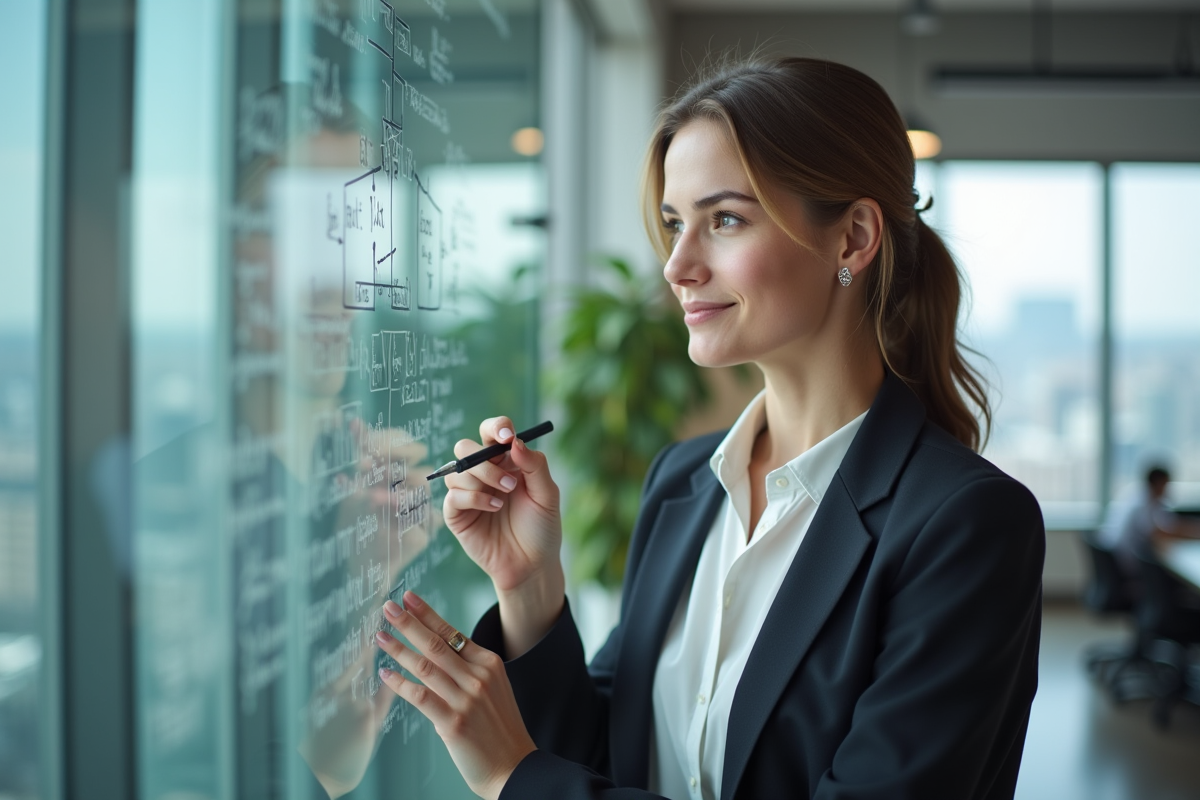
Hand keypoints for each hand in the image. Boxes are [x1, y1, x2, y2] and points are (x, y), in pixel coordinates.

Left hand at [375, 591, 535, 799]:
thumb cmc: (500, 728)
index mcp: (489, 664)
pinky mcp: (453, 722)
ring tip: (381, 637)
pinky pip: (421, 696)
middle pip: (437, 643)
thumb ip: (468, 669)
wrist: (513, 766)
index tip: (409, 598)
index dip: (428, 614)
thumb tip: (436, 652)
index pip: (452, 632)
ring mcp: (466, 699)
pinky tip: (386, 673)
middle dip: (409, 623)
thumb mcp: (494, 688)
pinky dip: (400, 684)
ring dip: (399, 649)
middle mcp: (479, 677)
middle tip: (388, 608)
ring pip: (426, 666)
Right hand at [443, 416, 562, 595]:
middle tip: (509, 482)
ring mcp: (468, 493)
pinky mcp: (457, 514)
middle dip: (485, 461)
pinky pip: (453, 496)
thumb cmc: (541, 528)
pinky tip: (494, 509)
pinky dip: (473, 498)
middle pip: (466, 447)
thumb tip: (516, 442)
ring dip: (482, 480)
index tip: (507, 437)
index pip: (492, 432)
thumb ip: (535, 465)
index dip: (496, 428)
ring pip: (458, 470)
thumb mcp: (547, 494)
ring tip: (504, 501)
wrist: (532, 564)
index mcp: (506, 463)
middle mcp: (484, 474)